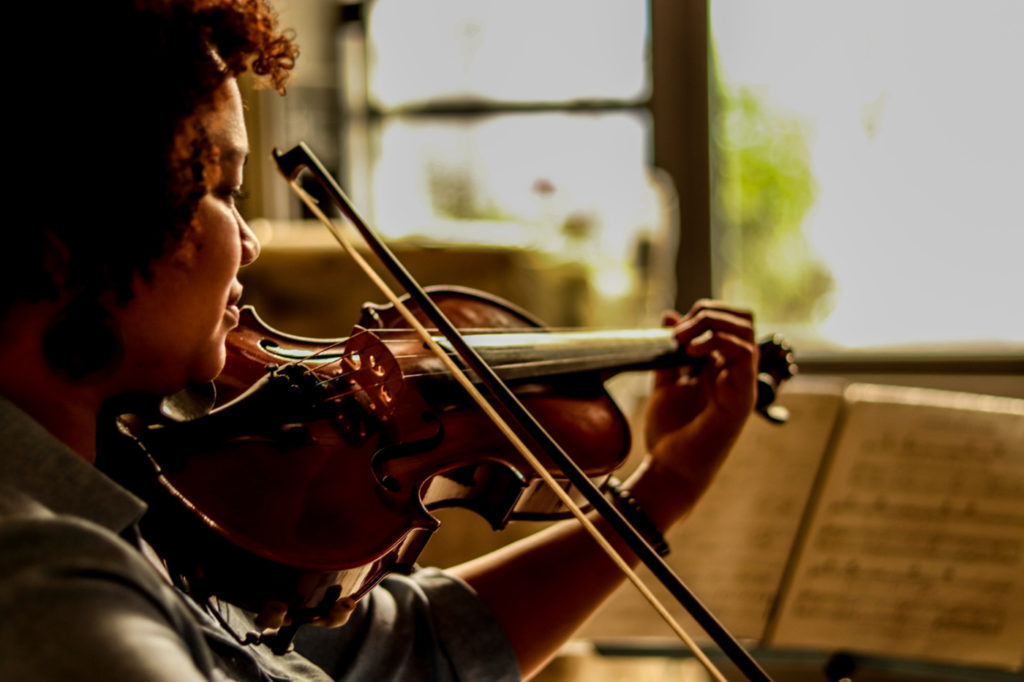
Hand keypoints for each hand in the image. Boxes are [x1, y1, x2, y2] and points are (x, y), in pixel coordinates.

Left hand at [634, 300, 757, 519]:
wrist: (669, 469)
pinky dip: (718, 343)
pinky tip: (693, 353)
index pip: (729, 319)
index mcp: (719, 365)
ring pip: (746, 330)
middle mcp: (734, 371)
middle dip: (710, 311)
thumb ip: (669, 352)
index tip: (673, 328)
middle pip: (743, 318)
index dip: (704, 312)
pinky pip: (745, 355)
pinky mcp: (742, 397)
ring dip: (712, 324)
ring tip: (684, 340)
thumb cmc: (670, 432)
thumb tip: (669, 315)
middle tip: (680, 332)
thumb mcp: (665, 383)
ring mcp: (741, 383)